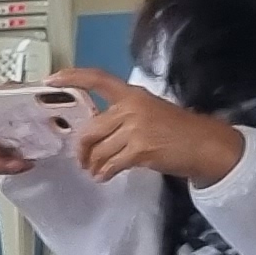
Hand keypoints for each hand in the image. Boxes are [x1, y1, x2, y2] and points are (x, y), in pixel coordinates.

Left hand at [61, 71, 248, 189]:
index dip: (73, 77)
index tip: (51, 80)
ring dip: (93, 165)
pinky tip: (104, 176)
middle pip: (90, 129)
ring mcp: (136, 128)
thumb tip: (94, 133)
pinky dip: (104, 173)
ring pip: (98, 150)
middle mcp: (131, 107)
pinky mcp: (140, 149)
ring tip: (95, 171)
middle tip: (82, 160)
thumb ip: (123, 115)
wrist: (204, 143)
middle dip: (82, 149)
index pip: (98, 79)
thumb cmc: (177, 128)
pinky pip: (110, 164)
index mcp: (132, 94)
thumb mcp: (149, 111)